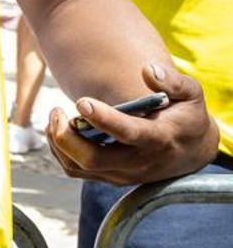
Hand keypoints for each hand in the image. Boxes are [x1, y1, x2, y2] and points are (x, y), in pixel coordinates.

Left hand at [47, 63, 219, 184]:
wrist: (192, 152)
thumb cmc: (186, 115)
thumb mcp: (191, 94)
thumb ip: (172, 81)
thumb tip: (147, 70)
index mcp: (159, 138)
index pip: (128, 133)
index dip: (104, 119)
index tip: (82, 102)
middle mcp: (139, 162)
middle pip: (93, 159)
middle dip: (66, 136)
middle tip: (56, 110)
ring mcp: (123, 174)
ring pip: (79, 167)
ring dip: (58, 143)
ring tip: (55, 115)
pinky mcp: (111, 177)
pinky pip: (75, 170)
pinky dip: (60, 151)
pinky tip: (59, 129)